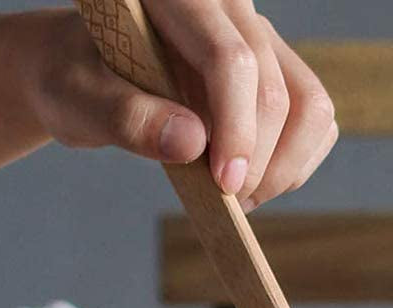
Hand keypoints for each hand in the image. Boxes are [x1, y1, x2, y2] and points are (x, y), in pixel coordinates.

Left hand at [30, 5, 336, 210]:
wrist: (83, 72)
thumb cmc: (76, 80)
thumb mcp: (77, 100)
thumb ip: (126, 118)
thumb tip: (192, 144)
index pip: (231, 61)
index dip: (237, 130)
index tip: (226, 186)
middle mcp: (231, 11)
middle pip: (277, 92)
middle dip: (259, 162)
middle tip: (224, 202)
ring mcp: (260, 41)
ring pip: (311, 106)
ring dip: (286, 167)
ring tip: (240, 197)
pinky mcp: (277, 74)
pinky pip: (315, 122)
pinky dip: (295, 164)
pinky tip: (253, 181)